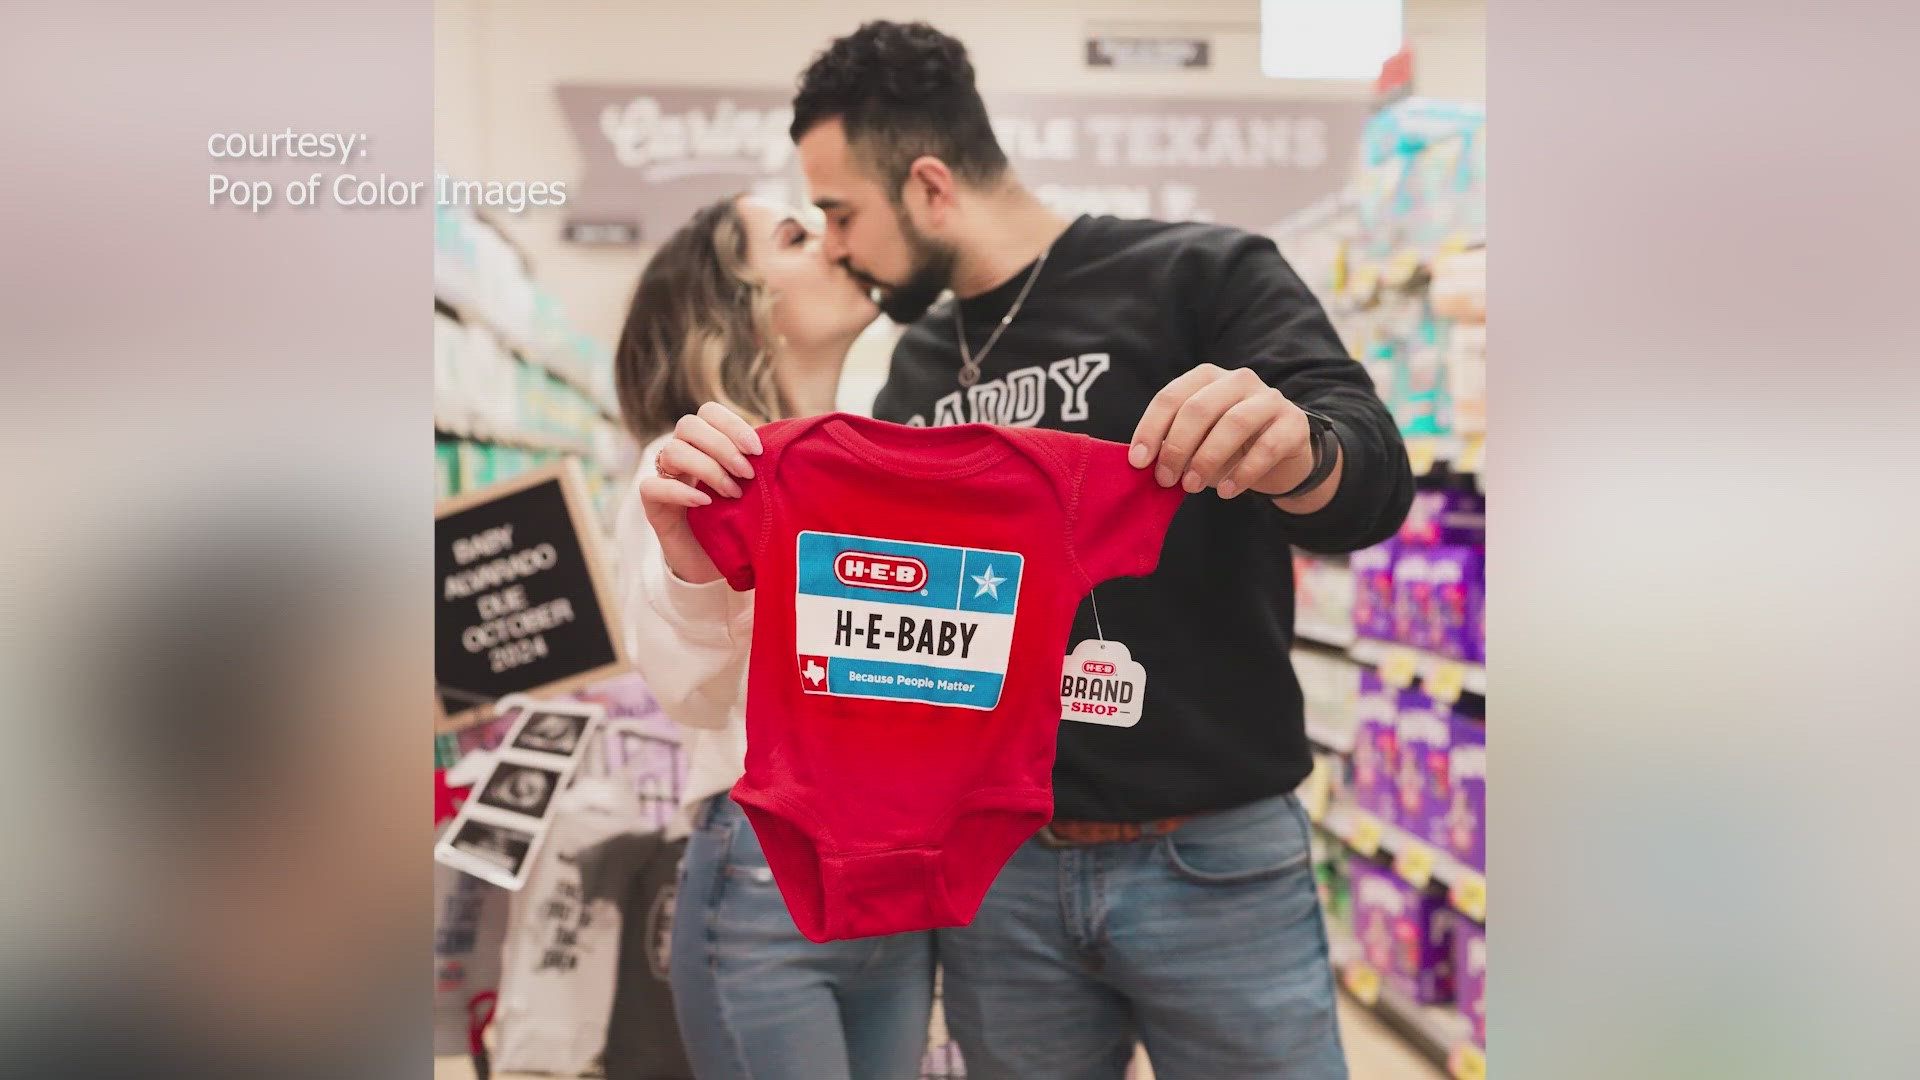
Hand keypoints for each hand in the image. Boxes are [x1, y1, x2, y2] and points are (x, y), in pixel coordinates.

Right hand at [640, 402, 763, 584]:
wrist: (716, 564)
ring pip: (673, 451)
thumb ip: (763, 467)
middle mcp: (682, 455)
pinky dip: (681, 491)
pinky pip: (653, 486)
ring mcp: (665, 477)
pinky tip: (704, 502)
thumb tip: (790, 447)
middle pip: (688, 425)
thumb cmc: (739, 523)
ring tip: (733, 493)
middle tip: (748, 474)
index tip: (757, 450)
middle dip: (723, 447)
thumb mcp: (756, 491)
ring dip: (708, 469)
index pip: (708, 413)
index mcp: (705, 444)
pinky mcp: (653, 504)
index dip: (732, 425)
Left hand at [1128, 364, 1327, 503]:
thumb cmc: (1228, 447)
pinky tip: (1226, 491)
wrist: (1282, 457)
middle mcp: (1239, 380)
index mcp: (1207, 377)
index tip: (1138, 462)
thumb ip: (1171, 444)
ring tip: (1191, 487)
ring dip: (1207, 459)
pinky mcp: (1294, 423)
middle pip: (1200, 408)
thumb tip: (1141, 462)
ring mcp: (1269, 399)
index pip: (1171, 396)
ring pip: (1234, 423)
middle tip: (1165, 479)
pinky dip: (1243, 472)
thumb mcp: (1196, 442)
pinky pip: (1267, 447)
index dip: (1150, 429)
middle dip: (1177, 446)